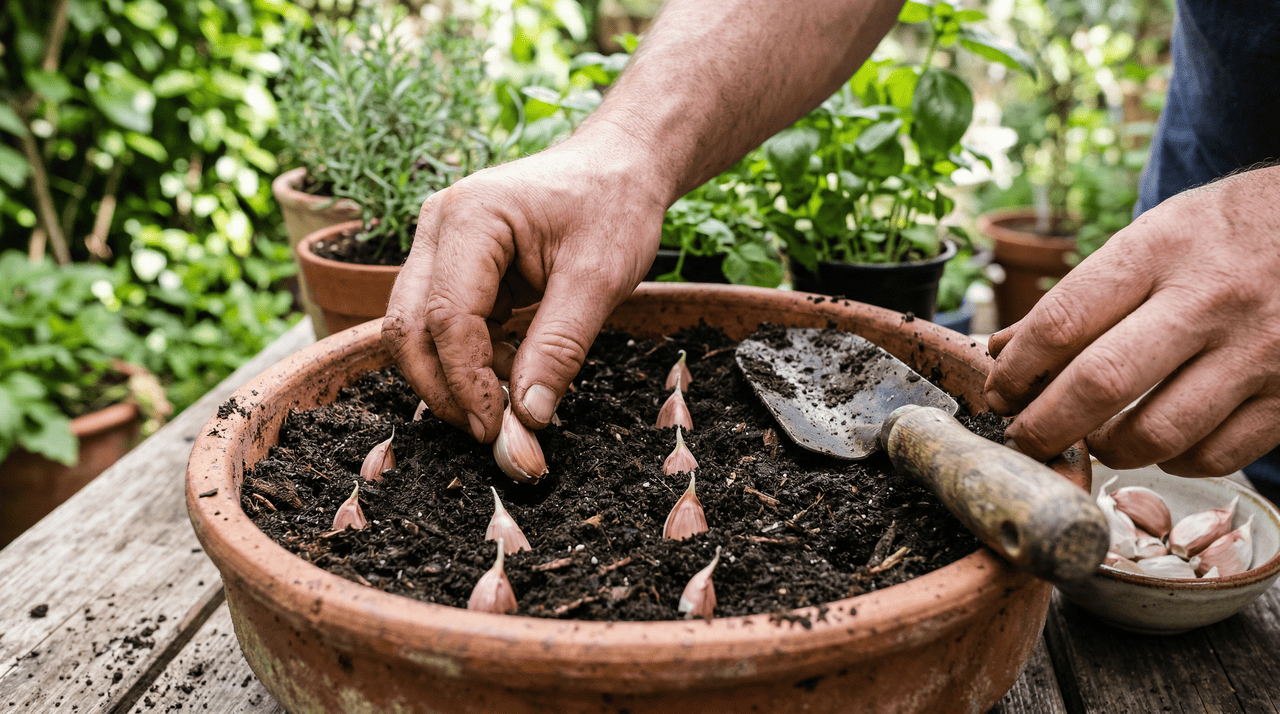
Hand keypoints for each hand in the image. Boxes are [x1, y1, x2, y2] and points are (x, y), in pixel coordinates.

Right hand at [382, 131, 667, 441]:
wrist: (619, 166)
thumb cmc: (614, 206)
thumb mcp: (600, 280)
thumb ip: (559, 348)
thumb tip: (528, 417)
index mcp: (471, 217)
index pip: (447, 316)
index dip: (466, 381)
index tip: (498, 427)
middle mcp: (439, 226)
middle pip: (408, 327)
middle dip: (443, 388)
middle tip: (490, 433)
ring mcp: (439, 245)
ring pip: (415, 330)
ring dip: (452, 377)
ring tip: (510, 399)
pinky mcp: (452, 265)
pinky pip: (441, 324)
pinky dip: (468, 359)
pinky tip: (512, 368)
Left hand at [984, 166, 1279, 476]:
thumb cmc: (1228, 233)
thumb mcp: (1154, 236)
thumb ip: (1082, 294)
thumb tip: (1003, 350)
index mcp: (1161, 250)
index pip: (1063, 321)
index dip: (1016, 370)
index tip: (999, 393)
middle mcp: (1210, 300)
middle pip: (1101, 384)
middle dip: (1045, 425)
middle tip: (1024, 438)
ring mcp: (1259, 351)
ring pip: (1158, 434)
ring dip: (1109, 450)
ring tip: (1093, 439)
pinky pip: (1216, 455)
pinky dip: (1174, 462)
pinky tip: (1161, 444)